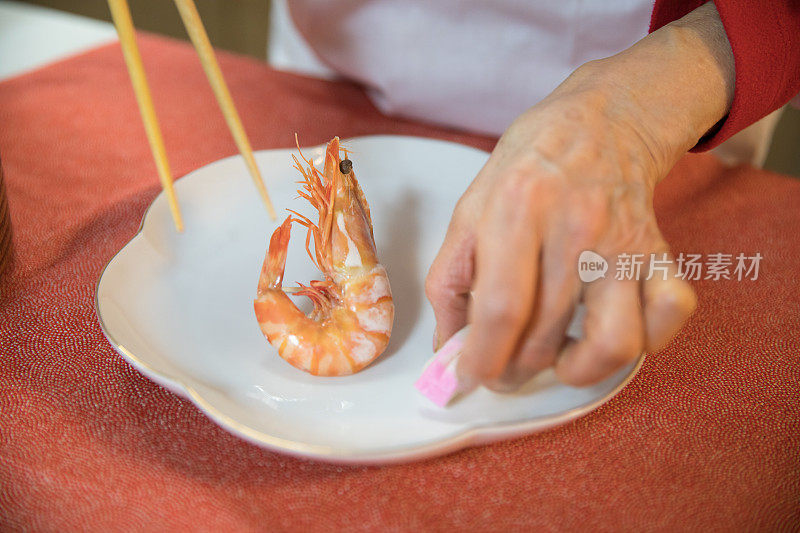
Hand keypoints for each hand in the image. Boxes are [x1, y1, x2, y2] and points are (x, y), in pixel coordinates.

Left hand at [425, 2, 732, 388]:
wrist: (601, 121)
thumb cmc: (527, 168)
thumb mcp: (470, 207)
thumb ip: (450, 278)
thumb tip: (446, 348)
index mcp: (518, 209)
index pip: (501, 307)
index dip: (481, 358)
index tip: (469, 379)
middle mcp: (575, 228)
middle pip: (546, 334)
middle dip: (514, 370)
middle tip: (501, 367)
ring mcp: (623, 243)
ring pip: (614, 342)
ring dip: (577, 370)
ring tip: (555, 360)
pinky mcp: (658, 252)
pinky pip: (668, 316)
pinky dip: (645, 343)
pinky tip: (607, 333)